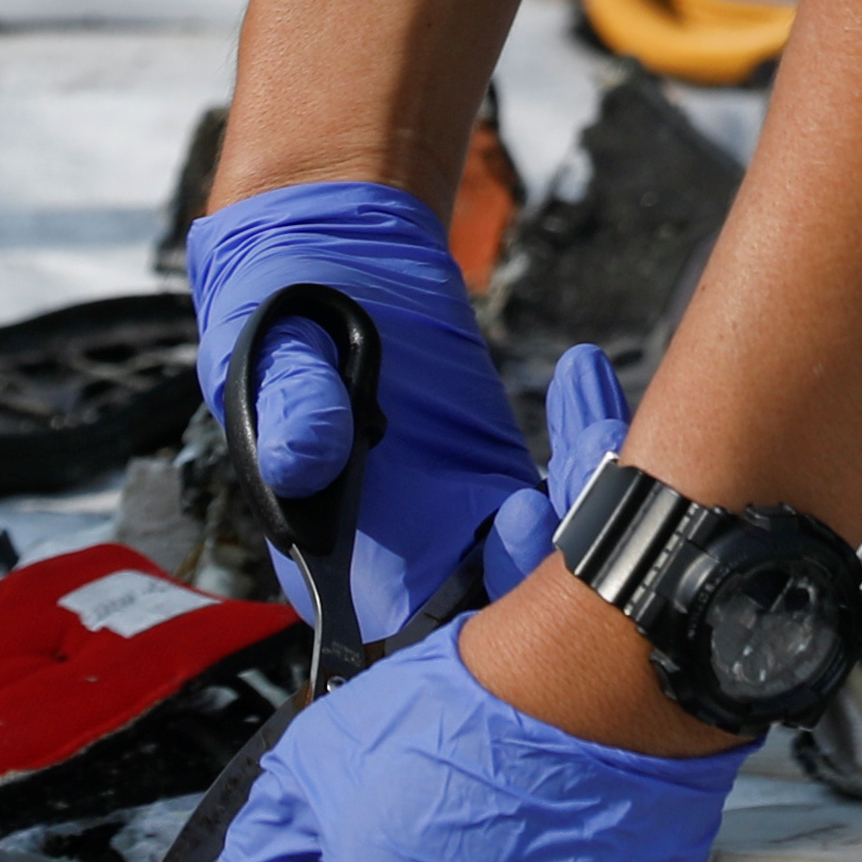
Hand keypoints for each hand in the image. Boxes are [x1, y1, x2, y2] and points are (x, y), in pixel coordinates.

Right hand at [184, 180, 550, 641]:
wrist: (337, 243)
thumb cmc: (279, 294)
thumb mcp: (272, 339)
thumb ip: (291, 401)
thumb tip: (303, 463)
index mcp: (320, 537)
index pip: (377, 618)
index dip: (435, 609)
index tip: (486, 537)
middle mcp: (390, 546)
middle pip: (469, 616)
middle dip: (521, 584)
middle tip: (532, 507)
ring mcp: (453, 514)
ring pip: (526, 576)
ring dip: (566, 536)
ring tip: (572, 452)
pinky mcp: (498, 471)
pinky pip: (557, 510)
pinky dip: (589, 479)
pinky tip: (586, 399)